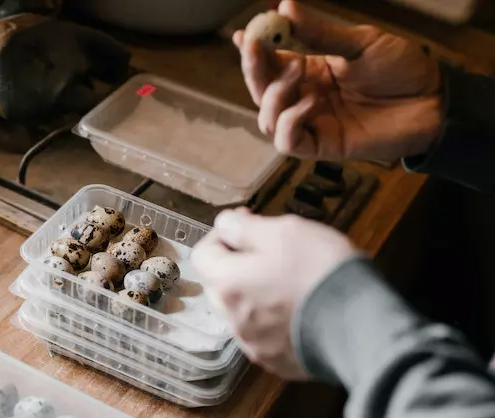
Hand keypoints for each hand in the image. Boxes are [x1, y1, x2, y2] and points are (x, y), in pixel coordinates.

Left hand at [192, 209, 354, 378]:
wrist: (361, 325)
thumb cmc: (320, 270)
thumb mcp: (285, 231)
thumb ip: (245, 228)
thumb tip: (224, 225)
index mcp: (228, 283)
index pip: (203, 255)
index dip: (221, 235)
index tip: (246, 223)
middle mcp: (232, 318)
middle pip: (219, 285)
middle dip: (236, 265)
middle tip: (268, 251)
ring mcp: (253, 344)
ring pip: (240, 312)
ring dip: (253, 294)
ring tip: (287, 282)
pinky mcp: (276, 362)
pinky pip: (263, 336)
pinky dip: (272, 320)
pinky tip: (298, 310)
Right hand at [235, 0, 442, 161]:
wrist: (432, 101)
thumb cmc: (400, 69)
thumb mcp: (360, 43)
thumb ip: (320, 33)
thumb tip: (285, 7)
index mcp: (310, 71)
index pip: (270, 64)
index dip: (253, 52)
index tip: (242, 35)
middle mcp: (303, 98)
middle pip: (261, 91)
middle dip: (254, 69)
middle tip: (256, 46)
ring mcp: (311, 123)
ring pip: (268, 118)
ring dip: (275, 94)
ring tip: (300, 69)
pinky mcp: (321, 146)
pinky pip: (288, 141)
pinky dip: (291, 122)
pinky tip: (311, 101)